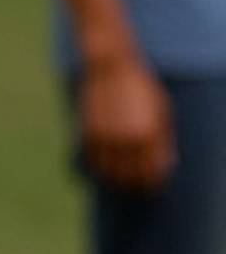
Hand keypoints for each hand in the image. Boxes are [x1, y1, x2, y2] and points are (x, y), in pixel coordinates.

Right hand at [80, 54, 174, 189]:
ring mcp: (106, 137)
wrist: (110, 68)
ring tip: (120, 178)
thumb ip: (164, 139)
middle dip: (134, 183)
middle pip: (130, 175)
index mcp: (149, 135)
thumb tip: (164, 164)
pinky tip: (105, 166)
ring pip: (109, 171)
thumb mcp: (162, 111)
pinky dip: (99, 167)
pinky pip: (93, 160)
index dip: (152, 182)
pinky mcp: (88, 133)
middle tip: (136, 185)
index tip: (152, 184)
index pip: (151, 172)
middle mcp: (126, 139)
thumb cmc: (141, 88)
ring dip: (115, 178)